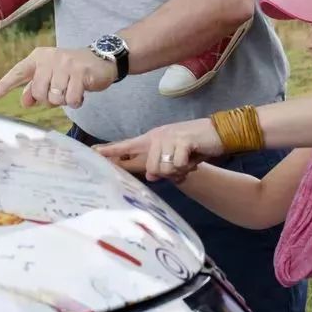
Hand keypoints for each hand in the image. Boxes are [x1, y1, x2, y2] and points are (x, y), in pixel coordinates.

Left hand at [0, 46, 115, 108]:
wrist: (102, 58)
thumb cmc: (73, 69)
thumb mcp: (52, 75)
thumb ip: (37, 87)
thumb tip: (25, 102)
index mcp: (39, 57)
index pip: (19, 72)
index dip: (4, 85)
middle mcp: (50, 58)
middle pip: (38, 92)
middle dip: (48, 99)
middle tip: (60, 93)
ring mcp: (66, 64)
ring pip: (55, 97)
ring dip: (64, 101)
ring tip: (71, 91)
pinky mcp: (81, 72)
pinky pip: (71, 99)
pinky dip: (76, 102)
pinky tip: (81, 93)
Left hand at [97, 119, 225, 181]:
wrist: (219, 134)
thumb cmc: (195, 147)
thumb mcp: (175, 158)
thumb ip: (160, 167)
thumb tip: (151, 177)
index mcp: (152, 139)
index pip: (127, 146)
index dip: (110, 151)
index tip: (93, 153)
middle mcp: (157, 136)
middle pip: (150, 168)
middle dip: (166, 173)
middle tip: (181, 166)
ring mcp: (169, 136)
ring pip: (163, 169)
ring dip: (179, 170)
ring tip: (188, 160)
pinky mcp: (182, 140)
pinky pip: (177, 165)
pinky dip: (188, 166)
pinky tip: (194, 157)